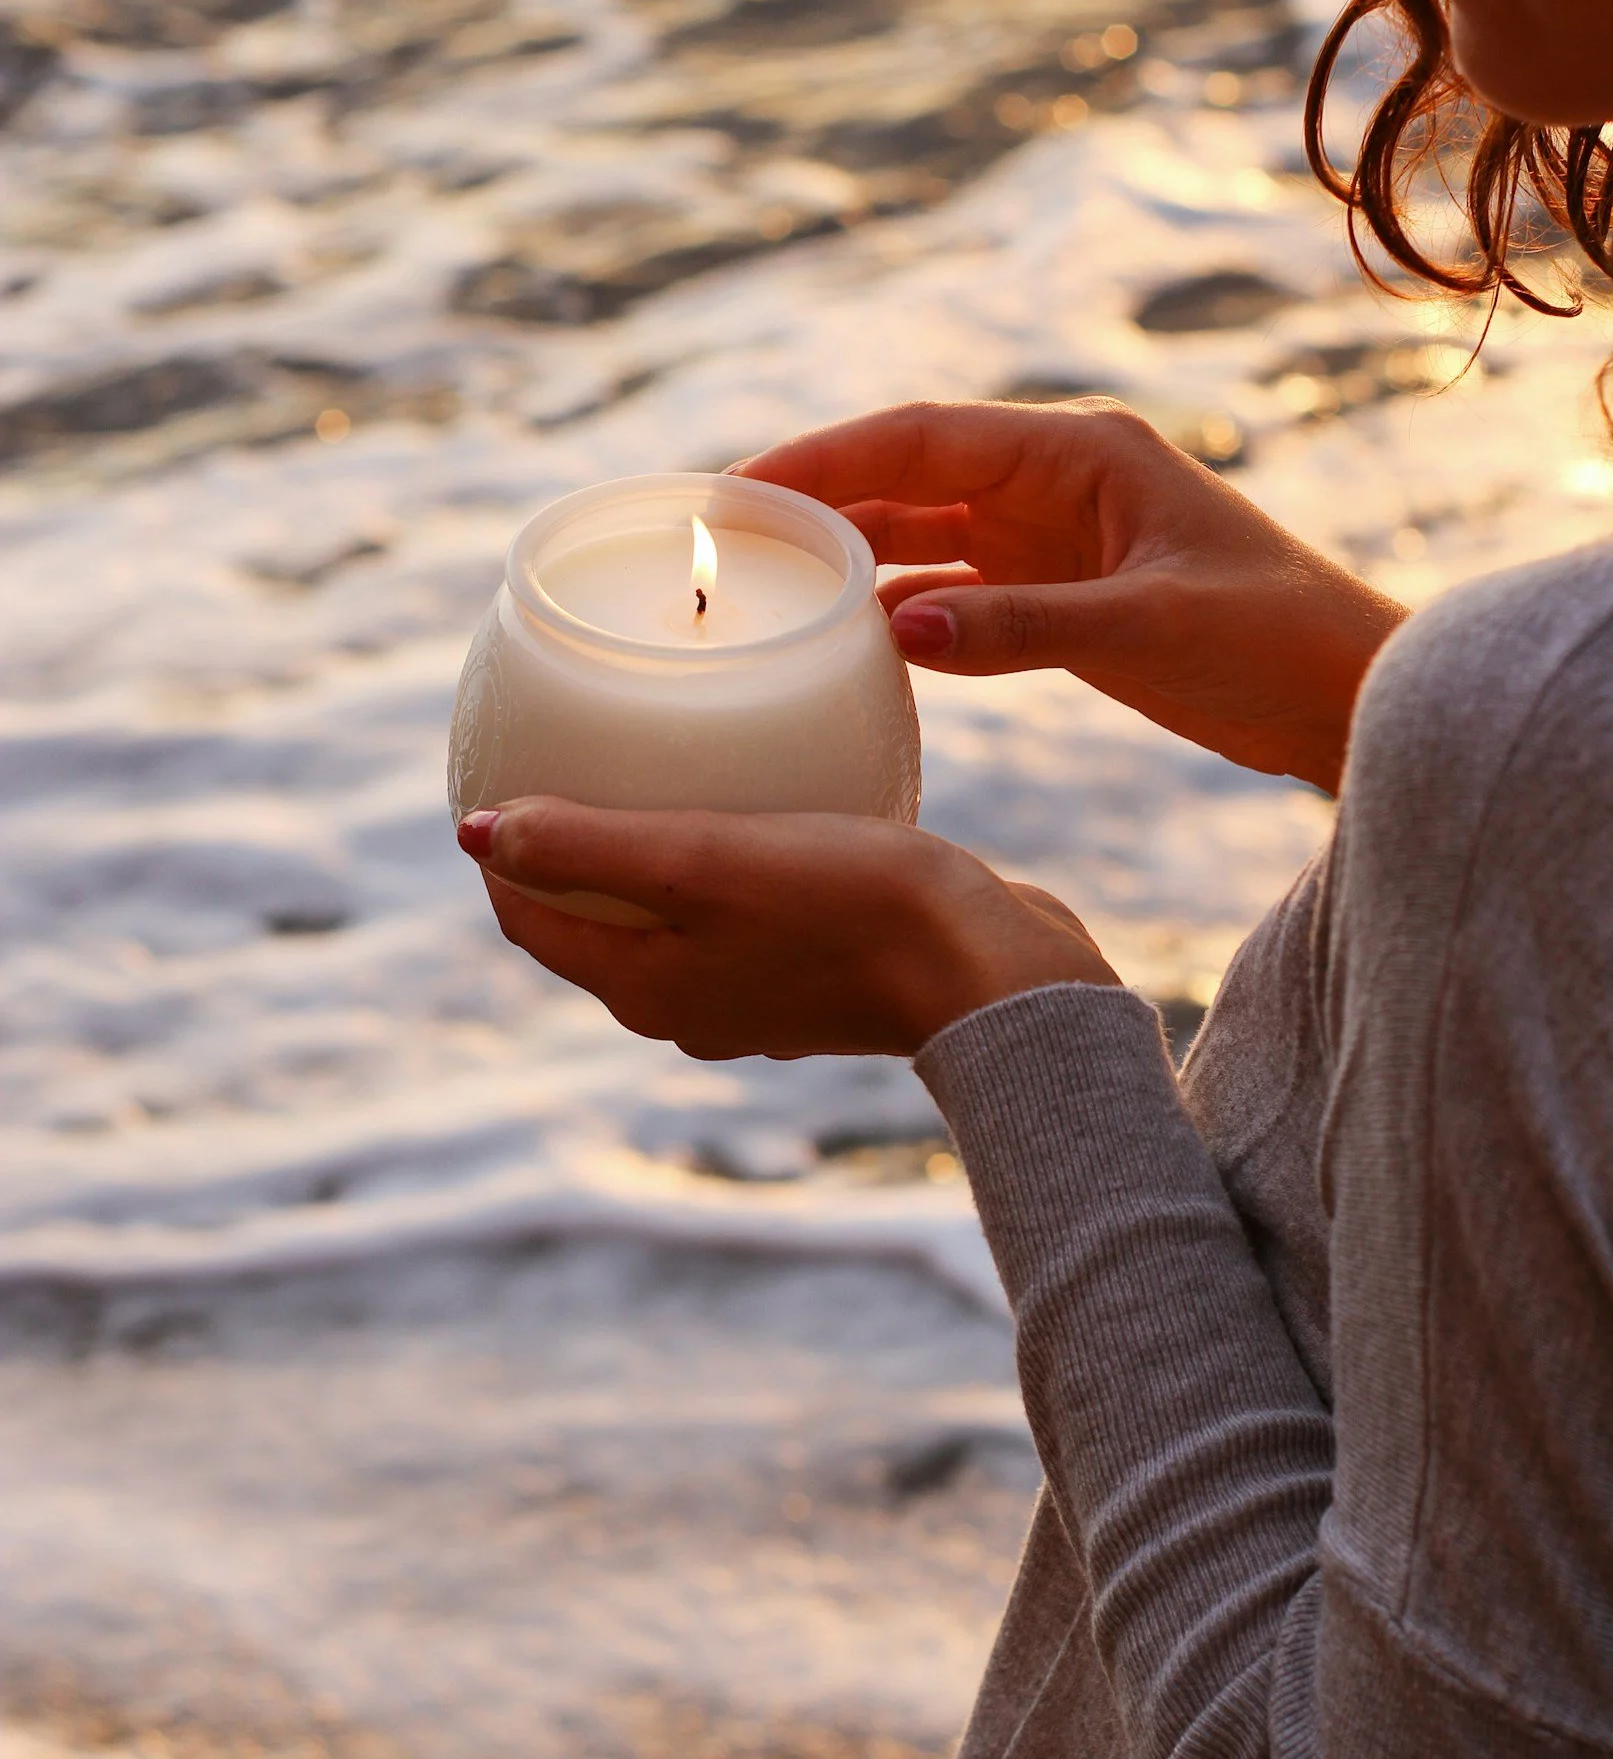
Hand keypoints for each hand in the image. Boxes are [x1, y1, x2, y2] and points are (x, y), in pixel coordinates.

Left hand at [460, 799, 1117, 1058]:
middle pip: (596, 918)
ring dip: (653, 852)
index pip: (533, 919)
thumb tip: (475, 832)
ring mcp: (757, 995)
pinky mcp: (820, 972)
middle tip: (574, 752)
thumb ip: (586, 845)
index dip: (502, 850)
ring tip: (663, 764)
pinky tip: (764, 801)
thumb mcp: (700, 860)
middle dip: (573, 846)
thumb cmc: (848, 909)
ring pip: (672, 915)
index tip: (498, 769)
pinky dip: (730, 861)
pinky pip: (745, 909)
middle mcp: (690, 1005)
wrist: (991, 971)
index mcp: (645, 988)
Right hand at [739, 400, 1405, 795]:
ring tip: (766, 586)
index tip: (742, 489)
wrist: (1353, 699)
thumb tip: (900, 630)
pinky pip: (961, 594)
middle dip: (822, 499)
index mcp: (1081, 454)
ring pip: (929, 535)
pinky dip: (906, 612)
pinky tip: (851, 640)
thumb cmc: (1277, 643)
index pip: (923, 440)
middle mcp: (1060, 482)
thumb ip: (1026, 628)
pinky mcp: (1067, 598)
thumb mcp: (1150, 630)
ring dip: (856, 556)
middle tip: (726, 539)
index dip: (827, 459)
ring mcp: (1059, 540)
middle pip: (911, 477)